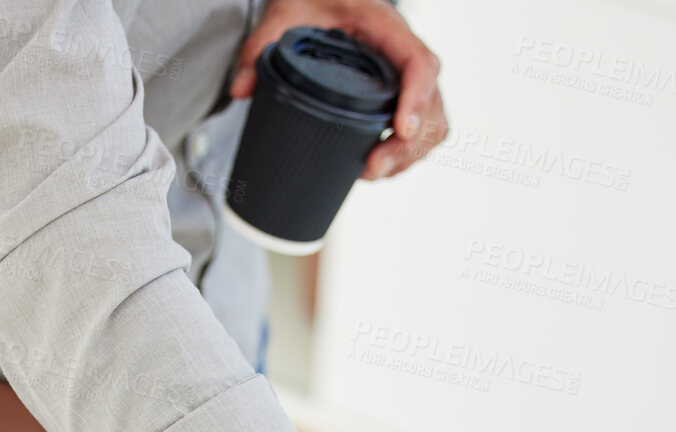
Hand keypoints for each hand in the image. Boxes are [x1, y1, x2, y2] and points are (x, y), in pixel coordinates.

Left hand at [228, 0, 447, 179]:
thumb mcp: (285, 13)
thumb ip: (259, 48)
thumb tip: (241, 90)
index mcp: (385, 27)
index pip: (419, 63)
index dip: (417, 99)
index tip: (400, 131)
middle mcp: (403, 52)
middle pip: (432, 103)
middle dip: (409, 145)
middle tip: (372, 169)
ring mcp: (406, 76)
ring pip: (433, 121)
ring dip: (409, 155)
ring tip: (371, 172)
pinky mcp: (401, 94)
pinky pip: (423, 127)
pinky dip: (408, 152)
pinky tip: (379, 165)